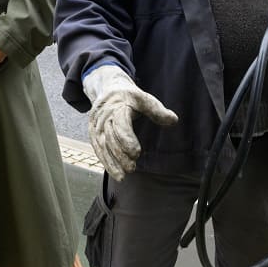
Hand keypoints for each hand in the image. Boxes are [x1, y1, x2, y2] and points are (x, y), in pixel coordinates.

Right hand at [84, 65, 177, 180]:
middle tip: (132, 168)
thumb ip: (157, 110)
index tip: (137, 153)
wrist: (108, 89)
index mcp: (117, 106)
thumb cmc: (129, 97)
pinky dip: (105, 161)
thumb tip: (173, 120)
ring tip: (122, 176)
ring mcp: (97, 125)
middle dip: (120, 154)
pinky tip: (114, 173)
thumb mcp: (143, 98)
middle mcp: (104, 116)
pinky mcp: (94, 132)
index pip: (120, 124)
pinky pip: (98, 148)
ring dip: (111, 162)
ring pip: (102, 145)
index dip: (126, 139)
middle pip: (110, 137)